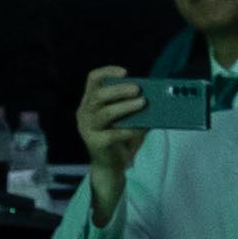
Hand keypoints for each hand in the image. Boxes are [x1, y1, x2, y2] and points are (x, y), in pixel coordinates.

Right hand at [76, 67, 144, 202]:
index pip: (92, 79)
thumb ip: (133, 107)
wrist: (110, 166)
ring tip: (142, 103)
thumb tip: (153, 96)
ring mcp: (87, 128)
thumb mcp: (125, 118)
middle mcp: (85, 113)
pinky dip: (128, 130)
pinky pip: (112, 134)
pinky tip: (140, 128)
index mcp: (90, 102)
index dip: (107, 72)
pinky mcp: (94, 143)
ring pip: (104, 113)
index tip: (125, 72)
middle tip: (137, 89)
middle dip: (118, 90)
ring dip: (125, 107)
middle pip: (98, 95)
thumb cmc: (119, 138)